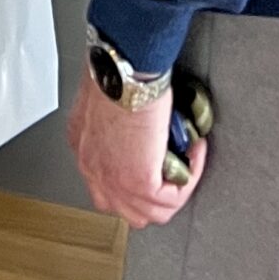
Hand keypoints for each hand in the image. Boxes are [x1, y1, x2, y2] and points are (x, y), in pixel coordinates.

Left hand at [67, 66, 205, 229]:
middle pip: (127, 209)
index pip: (106, 186)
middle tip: (175, 172)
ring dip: (176, 191)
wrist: (120, 67)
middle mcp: (93, 169)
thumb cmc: (113, 68)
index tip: (154, 164)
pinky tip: (195, 153)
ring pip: (152, 212)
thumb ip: (116, 119)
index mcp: (83, 147)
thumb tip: (137, 124)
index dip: (134, 183)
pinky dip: (190, 177)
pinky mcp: (139, 183)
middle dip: (154, 197)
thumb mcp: (106, 99)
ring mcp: (114, 181)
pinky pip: (174, 197)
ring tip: (188, 164)